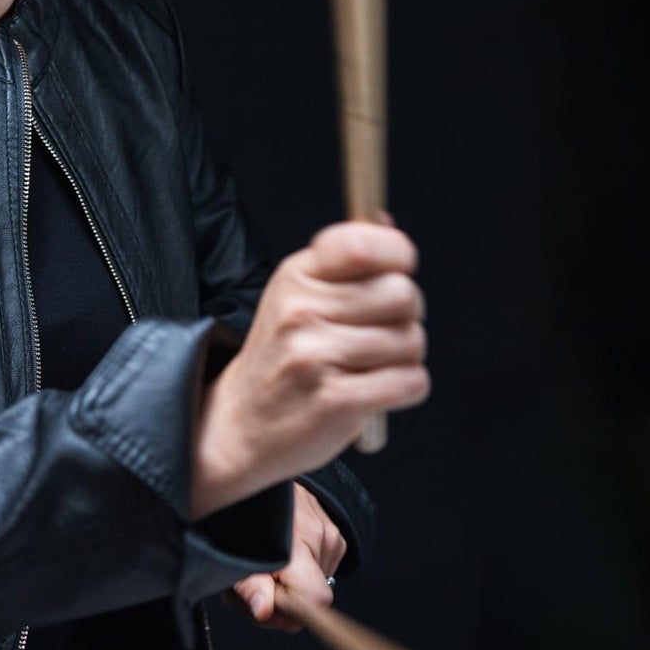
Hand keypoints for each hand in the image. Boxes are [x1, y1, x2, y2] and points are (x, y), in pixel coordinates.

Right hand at [191, 219, 427, 517]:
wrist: (238, 426)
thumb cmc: (279, 359)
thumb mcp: (296, 296)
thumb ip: (343, 262)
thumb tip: (386, 222)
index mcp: (296, 277)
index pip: (362, 244)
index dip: (397, 254)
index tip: (398, 270)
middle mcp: (303, 311)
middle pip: (402, 292)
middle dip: (407, 314)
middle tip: (383, 330)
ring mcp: (316, 356)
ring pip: (411, 341)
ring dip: (406, 358)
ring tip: (373, 366)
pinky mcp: (336, 400)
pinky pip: (410, 382)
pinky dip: (407, 388)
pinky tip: (379, 390)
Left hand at [225, 484, 346, 631]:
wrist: (264, 469)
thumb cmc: (246, 511)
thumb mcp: (235, 550)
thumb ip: (249, 584)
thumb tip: (263, 612)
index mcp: (296, 543)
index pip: (316, 598)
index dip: (290, 613)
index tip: (265, 605)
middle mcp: (321, 538)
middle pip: (310, 603)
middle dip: (276, 604)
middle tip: (249, 587)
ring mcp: (333, 537)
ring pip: (312, 590)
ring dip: (284, 588)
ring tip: (261, 567)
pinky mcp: (338, 538)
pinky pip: (320, 573)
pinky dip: (296, 575)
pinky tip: (280, 558)